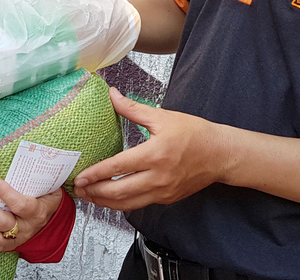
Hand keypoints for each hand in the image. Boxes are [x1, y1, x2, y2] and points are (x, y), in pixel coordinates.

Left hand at [0, 178, 63, 256]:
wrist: (50, 218)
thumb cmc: (45, 196)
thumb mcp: (48, 186)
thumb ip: (36, 175)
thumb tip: (20, 152)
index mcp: (37, 212)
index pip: (22, 205)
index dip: (7, 194)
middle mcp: (26, 228)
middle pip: (5, 222)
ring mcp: (16, 239)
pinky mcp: (6, 246)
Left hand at [73, 87, 223, 210]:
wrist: (221, 154)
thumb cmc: (195, 133)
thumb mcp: (162, 116)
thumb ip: (133, 109)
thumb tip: (112, 95)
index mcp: (155, 154)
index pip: (118, 167)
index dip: (96, 173)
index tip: (80, 176)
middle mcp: (158, 177)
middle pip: (119, 192)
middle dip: (95, 192)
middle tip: (78, 189)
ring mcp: (163, 191)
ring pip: (128, 204)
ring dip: (105, 202)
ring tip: (90, 196)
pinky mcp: (167, 199)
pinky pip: (140, 204)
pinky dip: (123, 203)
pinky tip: (112, 198)